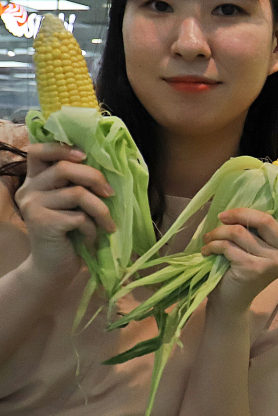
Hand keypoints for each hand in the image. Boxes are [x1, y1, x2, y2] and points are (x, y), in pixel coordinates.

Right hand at [14, 142, 115, 279]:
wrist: (54, 267)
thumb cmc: (70, 232)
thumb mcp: (72, 203)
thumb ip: (76, 183)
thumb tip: (107, 163)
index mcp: (34, 180)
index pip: (37, 152)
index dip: (61, 148)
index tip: (84, 156)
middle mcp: (28, 189)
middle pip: (65, 168)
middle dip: (95, 178)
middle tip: (111, 193)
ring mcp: (32, 206)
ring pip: (78, 193)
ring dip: (101, 210)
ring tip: (108, 224)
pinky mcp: (42, 223)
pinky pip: (80, 217)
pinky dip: (93, 228)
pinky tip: (91, 238)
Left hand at [201, 172, 277, 313]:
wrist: (230, 302)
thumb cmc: (242, 268)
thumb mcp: (257, 245)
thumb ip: (262, 228)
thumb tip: (250, 200)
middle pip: (265, 219)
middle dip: (238, 214)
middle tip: (221, 217)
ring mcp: (276, 262)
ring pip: (241, 232)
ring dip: (217, 233)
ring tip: (209, 239)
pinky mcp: (256, 269)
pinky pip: (229, 246)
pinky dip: (212, 245)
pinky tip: (207, 251)